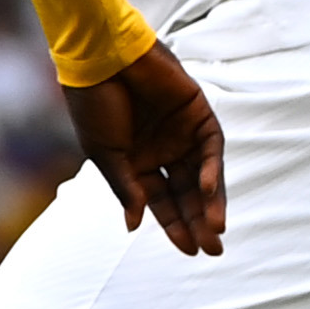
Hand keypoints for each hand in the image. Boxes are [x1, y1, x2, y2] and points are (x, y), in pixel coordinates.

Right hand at [62, 42, 226, 256]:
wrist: (100, 58)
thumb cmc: (93, 104)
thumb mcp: (106, 154)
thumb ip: (126, 188)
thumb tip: (134, 226)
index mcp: (138, 162)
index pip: (162, 201)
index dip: (174, 226)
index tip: (188, 250)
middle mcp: (163, 150)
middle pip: (187, 193)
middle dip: (199, 221)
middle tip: (212, 250)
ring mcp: (182, 132)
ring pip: (203, 175)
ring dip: (210, 202)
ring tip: (216, 231)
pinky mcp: (198, 112)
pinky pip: (210, 147)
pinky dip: (211, 170)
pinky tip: (207, 192)